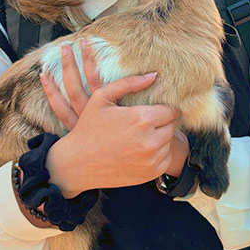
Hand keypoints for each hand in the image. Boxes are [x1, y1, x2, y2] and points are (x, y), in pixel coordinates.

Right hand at [41, 40, 180, 196]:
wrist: (76, 163)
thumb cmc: (89, 126)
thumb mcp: (102, 97)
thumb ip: (129, 83)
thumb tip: (153, 76)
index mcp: (141, 119)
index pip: (171, 110)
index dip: (165, 106)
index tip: (157, 106)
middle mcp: (150, 141)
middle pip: (172, 125)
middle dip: (164, 120)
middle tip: (149, 118)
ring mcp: (151, 160)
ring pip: (169, 142)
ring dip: (161, 136)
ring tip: (144, 132)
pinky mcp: (149, 174)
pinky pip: (165, 159)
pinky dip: (159, 152)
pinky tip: (143, 147)